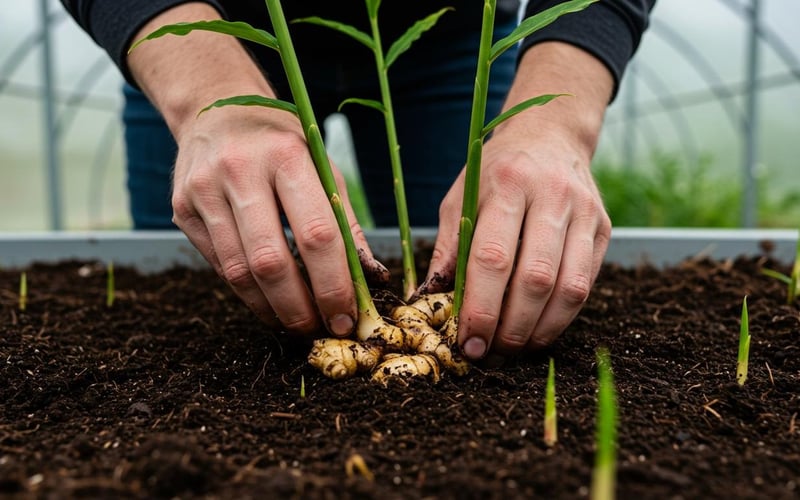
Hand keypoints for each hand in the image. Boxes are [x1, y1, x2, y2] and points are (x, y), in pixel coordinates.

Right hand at [171, 103, 373, 336]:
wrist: (217, 111)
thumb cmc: (283, 144)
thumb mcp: (322, 167)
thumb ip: (344, 222)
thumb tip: (368, 279)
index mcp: (286, 156)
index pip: (316, 234)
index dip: (334, 285)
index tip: (347, 317)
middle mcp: (239, 170)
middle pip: (271, 261)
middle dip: (299, 308)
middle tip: (319, 330)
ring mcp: (203, 190)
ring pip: (238, 271)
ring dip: (271, 309)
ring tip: (296, 324)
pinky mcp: (181, 209)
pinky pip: (218, 265)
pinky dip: (247, 292)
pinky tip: (268, 302)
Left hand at [421, 42, 614, 358]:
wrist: (549, 136)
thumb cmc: (495, 173)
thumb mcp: (461, 198)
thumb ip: (448, 248)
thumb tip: (429, 300)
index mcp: (507, 184)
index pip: (493, 257)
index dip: (480, 307)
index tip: (467, 341)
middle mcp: (552, 195)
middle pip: (535, 278)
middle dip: (511, 326)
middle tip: (491, 351)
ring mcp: (585, 212)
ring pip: (570, 288)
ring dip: (540, 329)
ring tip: (515, 347)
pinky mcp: (604, 229)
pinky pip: (587, 284)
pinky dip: (562, 316)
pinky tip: (539, 328)